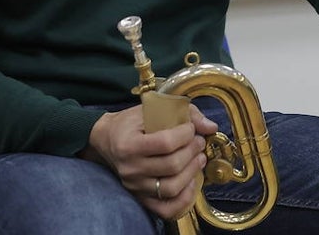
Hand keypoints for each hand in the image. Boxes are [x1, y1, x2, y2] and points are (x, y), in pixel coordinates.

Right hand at [81, 104, 216, 219]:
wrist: (107, 139)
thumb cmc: (130, 123)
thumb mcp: (151, 109)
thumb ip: (184, 113)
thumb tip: (211, 127)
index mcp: (129, 144)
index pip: (165, 143)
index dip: (185, 135)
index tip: (190, 128)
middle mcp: (130, 169)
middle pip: (171, 166)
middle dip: (192, 152)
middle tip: (198, 142)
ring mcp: (135, 186)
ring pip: (171, 188)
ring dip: (192, 172)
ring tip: (198, 158)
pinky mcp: (141, 197)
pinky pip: (166, 208)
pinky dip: (184, 198)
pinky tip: (191, 181)